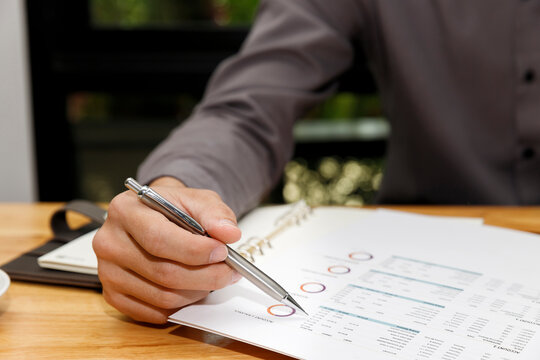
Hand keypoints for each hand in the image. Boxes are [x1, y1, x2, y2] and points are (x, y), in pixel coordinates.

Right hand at [93, 177, 241, 323]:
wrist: (153, 218)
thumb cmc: (172, 209)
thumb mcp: (196, 199)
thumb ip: (214, 213)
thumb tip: (229, 233)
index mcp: (125, 210)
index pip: (159, 239)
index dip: (195, 251)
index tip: (222, 252)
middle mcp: (109, 242)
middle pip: (163, 272)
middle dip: (206, 276)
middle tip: (228, 271)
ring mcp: (107, 272)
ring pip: (162, 296)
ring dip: (196, 292)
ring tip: (212, 278)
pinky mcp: (112, 295)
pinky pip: (153, 312)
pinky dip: (180, 305)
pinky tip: (192, 289)